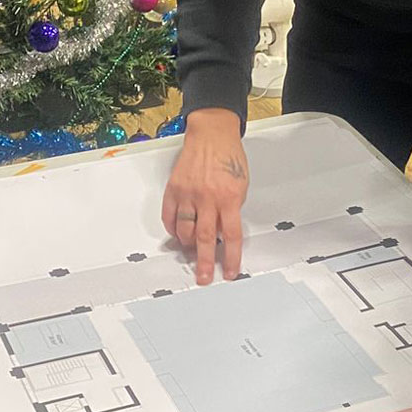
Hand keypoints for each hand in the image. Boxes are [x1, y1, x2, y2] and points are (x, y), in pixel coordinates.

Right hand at [161, 109, 248, 283]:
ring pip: (185, 230)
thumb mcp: (241, 185)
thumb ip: (232, 210)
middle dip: (206, 262)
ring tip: (192, 251)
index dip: (232, 258)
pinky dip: (173, 229)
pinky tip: (178, 234)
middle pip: (205, 238)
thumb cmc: (228, 157)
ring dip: (188, 245)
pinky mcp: (174, 189)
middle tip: (204, 277)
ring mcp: (188, 194)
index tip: (231, 272)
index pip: (231, 236)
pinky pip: (170, 217)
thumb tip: (224, 233)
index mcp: (229, 197)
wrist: (212, 134)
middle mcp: (207, 197)